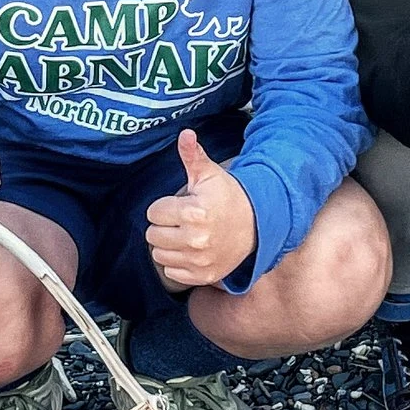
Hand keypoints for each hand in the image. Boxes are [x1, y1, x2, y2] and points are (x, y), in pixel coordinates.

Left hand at [144, 130, 258, 287]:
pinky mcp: (203, 276)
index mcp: (194, 212)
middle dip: (164, 225)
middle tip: (182, 220)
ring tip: (185, 235)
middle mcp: (196, 239)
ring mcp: (200, 260)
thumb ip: (193, 156)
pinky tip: (191, 250)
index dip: (164, 206)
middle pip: (152, 235)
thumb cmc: (228, 197)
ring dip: (168, 245)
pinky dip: (178, 263)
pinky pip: (172, 273)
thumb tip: (185, 133)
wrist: (257, 224)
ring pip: (159, 255)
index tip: (180, 205)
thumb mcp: (210, 174)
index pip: (153, 212)